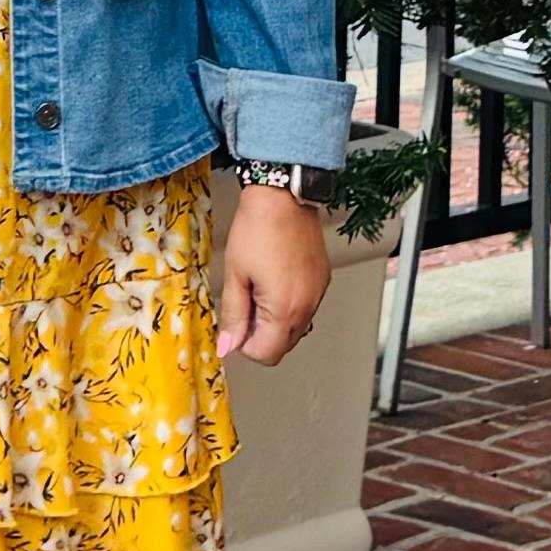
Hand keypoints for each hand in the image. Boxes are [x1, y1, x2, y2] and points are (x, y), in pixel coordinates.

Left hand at [218, 180, 332, 366]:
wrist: (283, 196)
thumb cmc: (258, 228)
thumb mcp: (235, 274)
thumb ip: (233, 315)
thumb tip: (228, 344)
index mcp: (284, 310)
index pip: (267, 354)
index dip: (245, 344)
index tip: (236, 324)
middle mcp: (307, 306)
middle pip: (283, 345)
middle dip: (261, 334)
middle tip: (245, 303)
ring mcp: (318, 293)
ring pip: (296, 327)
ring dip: (275, 320)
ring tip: (260, 287)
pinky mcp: (322, 280)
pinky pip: (306, 307)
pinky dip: (290, 304)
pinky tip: (275, 279)